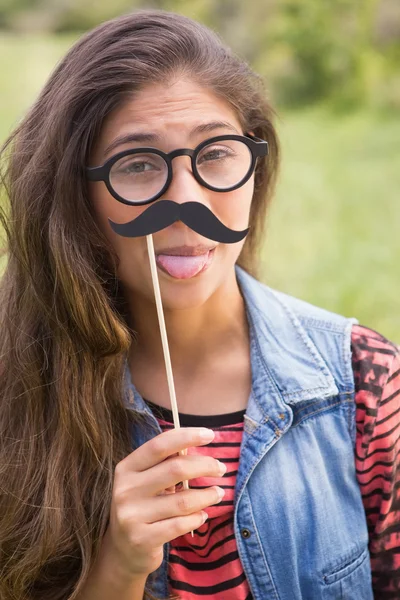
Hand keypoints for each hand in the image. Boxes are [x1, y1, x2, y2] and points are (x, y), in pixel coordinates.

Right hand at [103, 427, 225, 577]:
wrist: (122, 551)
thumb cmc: (143, 506)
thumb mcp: (145, 481)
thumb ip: (165, 464)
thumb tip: (196, 443)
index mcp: (127, 468)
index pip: (159, 445)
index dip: (186, 436)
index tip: (210, 434)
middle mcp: (125, 489)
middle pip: (175, 469)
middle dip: (205, 465)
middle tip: (221, 468)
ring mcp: (132, 515)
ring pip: (183, 500)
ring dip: (207, 495)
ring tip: (218, 493)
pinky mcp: (142, 539)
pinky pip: (180, 525)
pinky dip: (197, 518)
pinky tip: (202, 515)